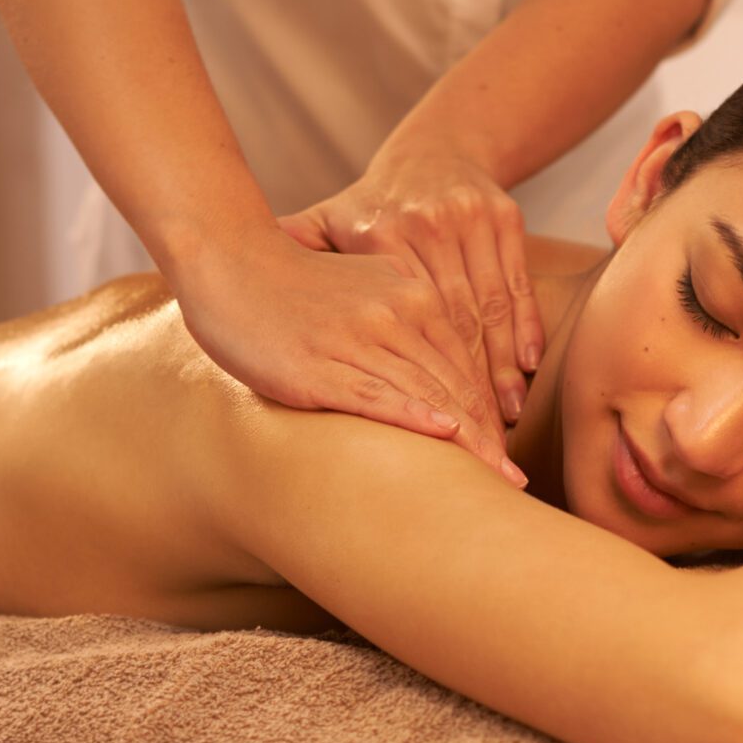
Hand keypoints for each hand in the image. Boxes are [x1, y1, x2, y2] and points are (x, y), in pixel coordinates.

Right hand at [169, 226, 525, 486]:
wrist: (228, 262)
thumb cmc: (293, 284)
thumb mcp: (363, 287)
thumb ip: (403, 315)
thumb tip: (432, 368)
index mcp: (412, 292)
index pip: (464, 360)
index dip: (489, 411)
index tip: (507, 452)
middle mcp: (395, 312)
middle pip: (456, 383)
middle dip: (489, 437)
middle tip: (514, 481)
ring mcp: (359, 339)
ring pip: (428, 394)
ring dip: (469, 442)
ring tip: (497, 480)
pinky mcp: (321, 367)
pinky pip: (377, 395)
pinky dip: (415, 417)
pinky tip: (445, 437)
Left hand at [277, 144, 543, 425]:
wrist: (432, 154)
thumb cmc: (368, 208)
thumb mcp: (323, 226)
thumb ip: (288, 256)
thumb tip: (209, 283)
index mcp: (381, 234)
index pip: (407, 320)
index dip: (420, 374)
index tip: (432, 428)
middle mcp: (428, 224)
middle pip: (454, 321)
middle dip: (470, 390)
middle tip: (480, 444)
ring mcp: (469, 219)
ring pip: (488, 306)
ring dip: (499, 368)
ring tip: (505, 422)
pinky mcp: (504, 218)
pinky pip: (515, 284)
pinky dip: (524, 328)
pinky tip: (524, 369)